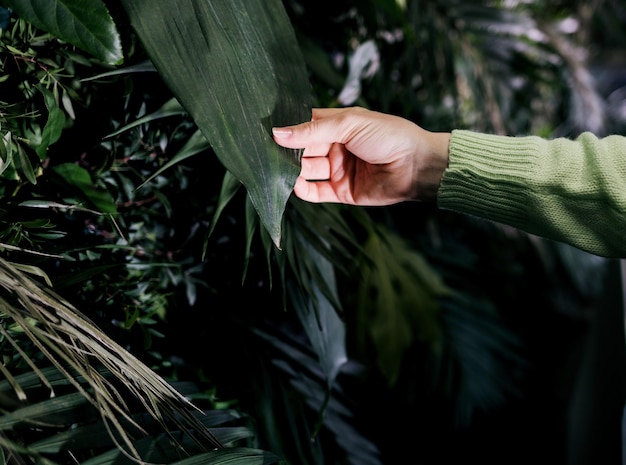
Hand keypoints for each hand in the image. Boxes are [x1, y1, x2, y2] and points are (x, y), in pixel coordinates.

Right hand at [272, 107, 449, 205]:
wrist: (416, 166)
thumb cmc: (389, 136)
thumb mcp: (349, 124)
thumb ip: (312, 130)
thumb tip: (278, 132)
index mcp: (338, 125)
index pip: (305, 125)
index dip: (288, 128)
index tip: (266, 131)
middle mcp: (335, 147)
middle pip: (302, 149)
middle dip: (286, 152)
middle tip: (266, 154)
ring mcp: (338, 170)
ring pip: (306, 170)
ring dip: (292, 171)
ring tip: (276, 170)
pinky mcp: (342, 191)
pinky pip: (317, 192)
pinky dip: (304, 190)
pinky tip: (295, 186)